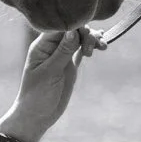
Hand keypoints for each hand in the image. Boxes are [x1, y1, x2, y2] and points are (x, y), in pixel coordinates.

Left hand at [2, 26, 101, 141]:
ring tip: (102, 47)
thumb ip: (62, 52)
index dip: (75, 25)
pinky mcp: (70, 66)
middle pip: (72, 30)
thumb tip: (74, 32)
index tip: (87, 34)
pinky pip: (82, 51)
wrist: (37, 115)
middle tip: (93, 48)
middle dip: (86, 34)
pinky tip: (102, 43)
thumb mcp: (50, 73)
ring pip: (79, 39)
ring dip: (92, 39)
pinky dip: (91, 46)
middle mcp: (52, 48)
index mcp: (42, 46)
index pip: (60, 26)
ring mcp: (62, 56)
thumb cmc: (37, 95)